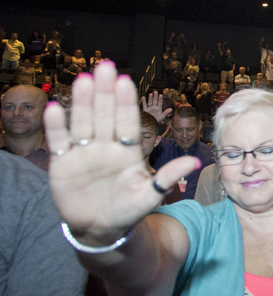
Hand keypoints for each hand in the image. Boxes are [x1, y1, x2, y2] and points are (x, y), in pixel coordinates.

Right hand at [44, 63, 200, 242]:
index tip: (126, 82)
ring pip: (83, 122)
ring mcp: (84, 153)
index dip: (125, 103)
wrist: (100, 228)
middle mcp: (105, 146)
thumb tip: (195, 162)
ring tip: (84, 80)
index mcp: (128, 151)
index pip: (127, 122)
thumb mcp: (149, 196)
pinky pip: (59, 141)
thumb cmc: (128, 210)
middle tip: (105, 67)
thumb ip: (167, 178)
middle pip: (105, 115)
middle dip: (105, 92)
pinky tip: (54, 108)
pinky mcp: (62, 163)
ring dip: (82, 102)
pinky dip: (56, 127)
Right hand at [141, 91, 172, 122]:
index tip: (161, 95)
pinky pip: (144, 105)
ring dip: (150, 98)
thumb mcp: (162, 116)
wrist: (150, 124)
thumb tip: (171, 109)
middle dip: (155, 96)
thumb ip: (166, 112)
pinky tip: (143, 97)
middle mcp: (154, 108)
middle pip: (155, 101)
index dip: (160, 99)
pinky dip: (144, 101)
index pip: (159, 103)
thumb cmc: (156, 121)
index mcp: (158, 109)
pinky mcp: (145, 110)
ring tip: (151, 93)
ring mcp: (149, 108)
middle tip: (156, 91)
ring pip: (150, 102)